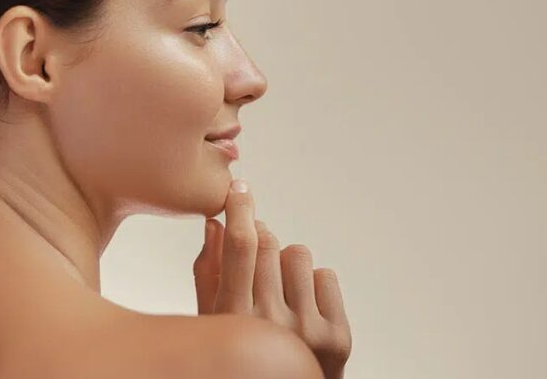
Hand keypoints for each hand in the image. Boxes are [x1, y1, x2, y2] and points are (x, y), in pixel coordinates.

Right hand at [193, 178, 351, 378]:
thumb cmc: (237, 358)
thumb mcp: (211, 322)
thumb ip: (208, 273)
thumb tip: (215, 223)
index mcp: (233, 320)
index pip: (241, 247)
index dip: (240, 210)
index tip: (240, 188)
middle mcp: (272, 326)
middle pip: (268, 244)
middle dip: (258, 237)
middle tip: (253, 253)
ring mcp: (309, 333)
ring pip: (297, 254)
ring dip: (285, 263)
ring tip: (278, 291)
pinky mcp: (339, 337)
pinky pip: (326, 275)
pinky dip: (311, 284)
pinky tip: (300, 307)